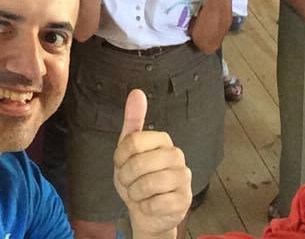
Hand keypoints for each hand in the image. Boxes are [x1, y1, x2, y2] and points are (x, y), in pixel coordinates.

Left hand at [114, 89, 191, 238]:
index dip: (120, 158)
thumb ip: (133, 121)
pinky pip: (155, 203)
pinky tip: (149, 205)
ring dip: (135, 194)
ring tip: (138, 194)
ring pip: (147, 185)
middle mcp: (177, 156)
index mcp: (163, 140)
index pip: (132, 142)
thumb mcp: (128, 150)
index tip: (122, 164)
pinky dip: (145, 207)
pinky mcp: (184, 201)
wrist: (147, 212)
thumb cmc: (137, 178)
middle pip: (138, 164)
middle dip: (126, 178)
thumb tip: (136, 92)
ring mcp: (183, 178)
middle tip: (129, 183)